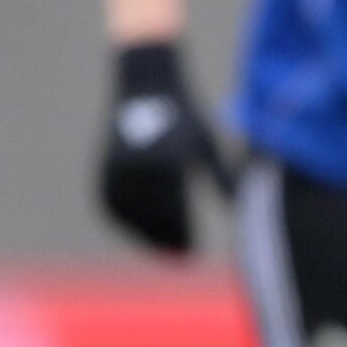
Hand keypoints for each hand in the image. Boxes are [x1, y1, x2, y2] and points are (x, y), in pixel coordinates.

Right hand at [97, 41, 233, 253]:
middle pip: (153, 218)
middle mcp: (141, 167)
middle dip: (166, 241)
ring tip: (163, 250)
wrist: (146, 86)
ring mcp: (118, 167)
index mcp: (169, 162)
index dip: (184, 237)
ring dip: (145, 236)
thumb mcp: (205, 147)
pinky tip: (140, 231)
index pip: (176, 212)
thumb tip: (241, 209)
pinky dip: (125, 220)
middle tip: (180, 260)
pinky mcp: (104, 167)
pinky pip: (113, 204)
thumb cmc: (185, 118)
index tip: (193, 257)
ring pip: (130, 215)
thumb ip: (222, 179)